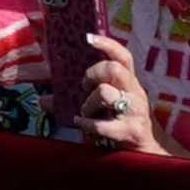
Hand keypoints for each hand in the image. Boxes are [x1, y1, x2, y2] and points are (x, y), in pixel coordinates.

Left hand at [74, 35, 161, 153]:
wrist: (148, 151)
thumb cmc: (122, 122)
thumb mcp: (104, 106)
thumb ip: (75, 99)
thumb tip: (41, 100)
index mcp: (129, 82)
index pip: (123, 56)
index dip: (107, 45)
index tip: (88, 38)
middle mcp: (135, 92)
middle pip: (114, 69)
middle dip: (93, 74)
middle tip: (83, 86)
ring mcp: (134, 111)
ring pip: (106, 93)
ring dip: (88, 103)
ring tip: (84, 111)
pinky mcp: (130, 131)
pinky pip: (103, 125)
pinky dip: (87, 124)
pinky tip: (81, 124)